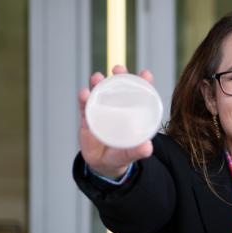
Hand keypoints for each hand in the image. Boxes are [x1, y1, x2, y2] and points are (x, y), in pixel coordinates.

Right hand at [78, 65, 155, 179]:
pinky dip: (84, 98)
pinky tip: (83, 93)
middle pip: (118, 88)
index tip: (146, 73)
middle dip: (119, 76)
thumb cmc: (121, 155)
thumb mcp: (130, 153)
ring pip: (100, 93)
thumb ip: (138, 150)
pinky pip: (84, 106)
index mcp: (131, 114)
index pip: (139, 95)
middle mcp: (117, 109)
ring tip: (97, 77)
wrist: (102, 164)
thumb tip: (147, 147)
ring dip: (98, 83)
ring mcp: (101, 112)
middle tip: (118, 69)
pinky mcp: (87, 118)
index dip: (143, 83)